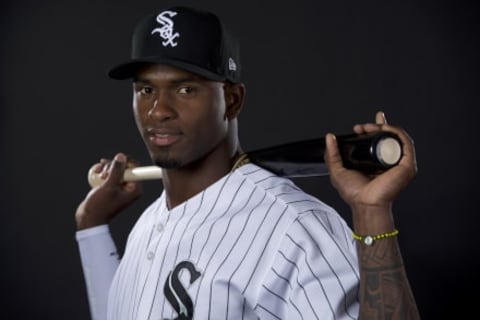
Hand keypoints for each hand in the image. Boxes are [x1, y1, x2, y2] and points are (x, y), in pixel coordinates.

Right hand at [75, 153, 142, 229]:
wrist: (88, 218)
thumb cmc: (100, 207)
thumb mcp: (109, 187)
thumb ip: (116, 171)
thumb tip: (121, 156)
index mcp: (135, 189)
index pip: (136, 168)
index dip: (125, 162)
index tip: (114, 163)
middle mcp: (130, 187)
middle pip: (125, 166)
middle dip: (113, 166)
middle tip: (104, 174)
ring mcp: (120, 186)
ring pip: (116, 168)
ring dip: (106, 168)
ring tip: (99, 175)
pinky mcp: (112, 185)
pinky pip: (110, 173)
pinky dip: (103, 171)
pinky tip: (97, 173)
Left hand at [324, 111, 416, 231]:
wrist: (364, 203)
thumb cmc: (353, 193)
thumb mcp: (337, 170)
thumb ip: (331, 154)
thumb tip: (330, 137)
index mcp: (376, 162)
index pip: (379, 142)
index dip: (374, 129)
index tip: (362, 126)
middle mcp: (389, 162)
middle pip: (388, 138)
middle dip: (376, 127)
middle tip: (362, 127)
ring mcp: (399, 163)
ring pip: (397, 138)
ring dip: (384, 128)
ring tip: (370, 127)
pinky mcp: (407, 165)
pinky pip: (405, 144)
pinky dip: (396, 133)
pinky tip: (385, 129)